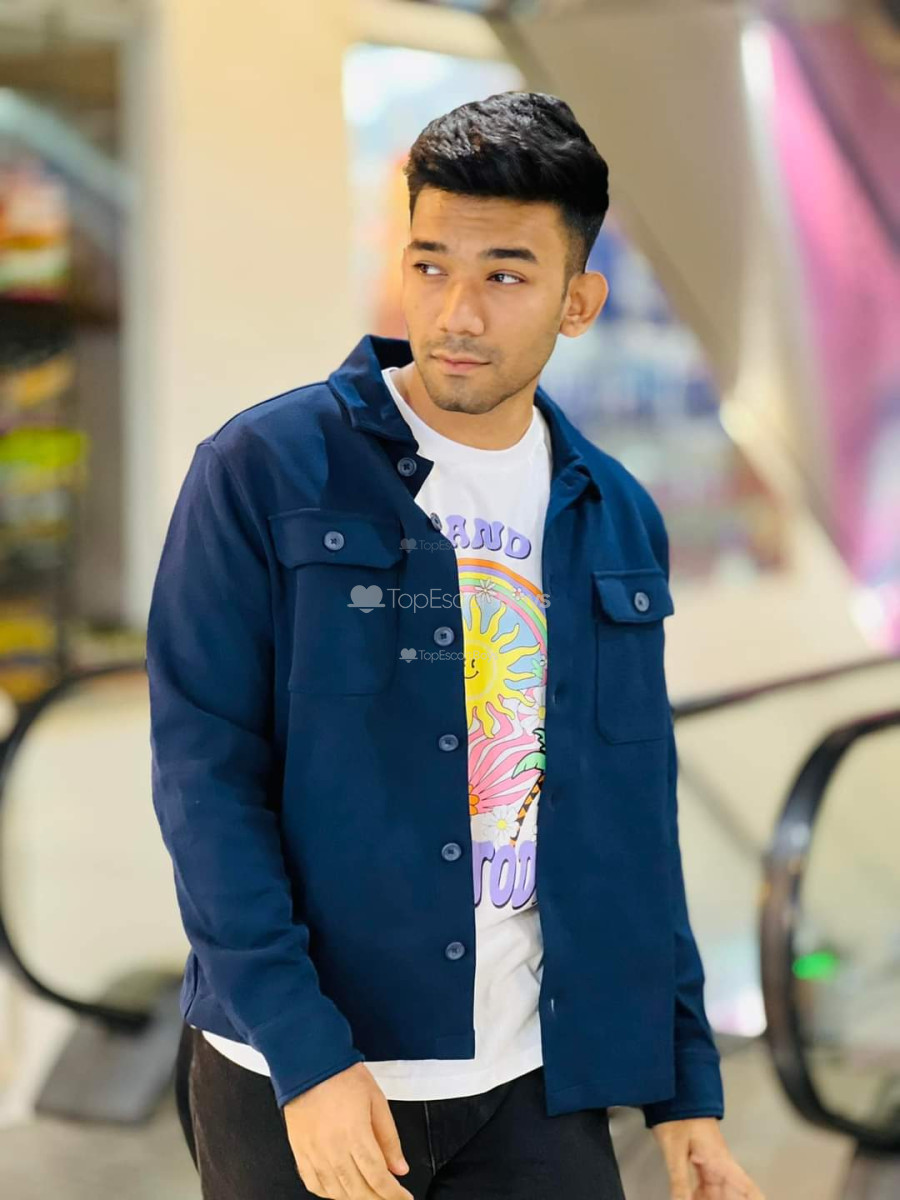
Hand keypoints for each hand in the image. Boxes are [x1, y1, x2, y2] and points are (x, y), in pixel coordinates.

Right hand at [282, 1062, 414, 1198]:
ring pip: (336, 1192)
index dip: (393, 1194)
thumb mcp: (377, 1101)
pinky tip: (341, 1190)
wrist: (309, 1063)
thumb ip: (389, 1138)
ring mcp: (313, 1153)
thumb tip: (399, 1167)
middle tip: (390, 1198)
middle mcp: (332, 1148)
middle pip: (357, 1190)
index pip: (377, 1177)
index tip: (404, 1198)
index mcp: (354, 1134)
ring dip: (355, 1199)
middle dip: (377, 1199)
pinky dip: (329, 1193)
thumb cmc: (342, 1076)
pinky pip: (314, 1184)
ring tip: (370, 1195)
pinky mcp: (300, 1152)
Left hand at [651, 1117, 765, 1198]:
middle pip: (732, 1195)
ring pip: (718, 1193)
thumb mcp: (674, 1150)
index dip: (757, 1199)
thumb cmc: (679, 1114)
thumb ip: (680, 1180)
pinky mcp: (700, 1161)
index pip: (747, 1189)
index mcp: (720, 1162)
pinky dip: (698, 1197)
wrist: (673, 1093)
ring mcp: (711, 1163)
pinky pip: (704, 1187)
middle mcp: (720, 1164)